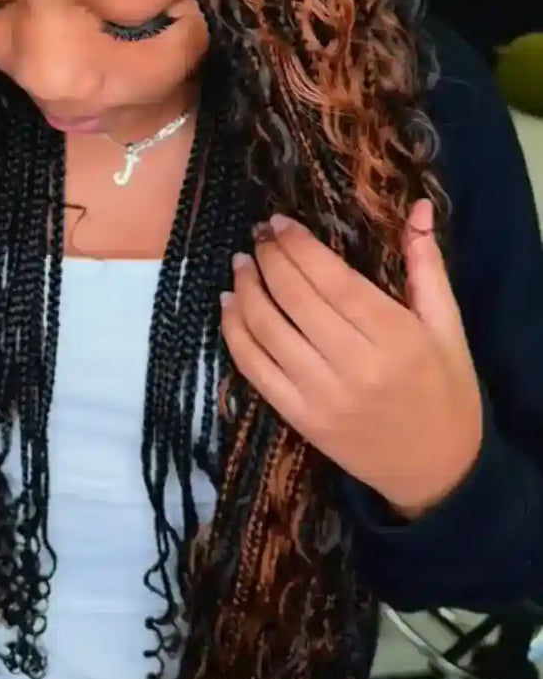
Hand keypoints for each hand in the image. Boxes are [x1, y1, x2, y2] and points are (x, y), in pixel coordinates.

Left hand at [220, 201, 482, 518]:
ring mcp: (322, 396)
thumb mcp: (448, 327)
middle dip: (269, 259)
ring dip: (245, 291)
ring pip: (267, 331)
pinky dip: (235, 333)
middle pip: (295, 299)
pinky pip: (255, 370)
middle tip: (257, 236)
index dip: (299, 247)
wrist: (437, 472)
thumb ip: (426, 266)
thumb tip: (417, 207)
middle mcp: (354, 366)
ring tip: (240, 265)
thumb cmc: (446, 391)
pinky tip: (229, 307)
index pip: (333, 280)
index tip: (278, 222)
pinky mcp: (300, 419)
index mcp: (395, 337)